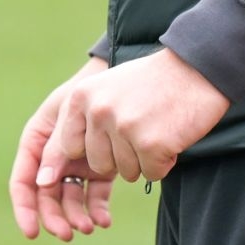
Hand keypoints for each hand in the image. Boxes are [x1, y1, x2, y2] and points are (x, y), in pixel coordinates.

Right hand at [11, 58, 115, 241]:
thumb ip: (57, 146)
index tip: (32, 232)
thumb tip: (43, 183)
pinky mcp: (98, 170)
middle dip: (55, 218)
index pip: (22, 182)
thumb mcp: (68, 113)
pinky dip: (97, 210)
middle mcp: (52, 158)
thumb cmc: (88, 91)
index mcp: (36, 143)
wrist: (122, 78)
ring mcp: (75, 165)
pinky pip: (93, 196)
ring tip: (90, 227)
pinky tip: (104, 220)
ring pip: (69, 200)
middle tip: (67, 234)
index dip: (25, 209)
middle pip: (46, 197)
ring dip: (76, 217)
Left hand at [37, 48, 229, 193]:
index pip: (69, 149)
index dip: (94, 149)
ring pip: (127, 172)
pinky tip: (173, 135)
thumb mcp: (108, 91)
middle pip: (99, 165)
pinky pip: (151, 174)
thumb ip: (82, 123)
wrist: (199, 68)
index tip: (114, 133)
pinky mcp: (151, 144)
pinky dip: (165, 162)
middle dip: (123, 156)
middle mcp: (98, 112)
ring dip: (146, 158)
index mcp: (81, 97)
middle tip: (144, 125)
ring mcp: (124, 128)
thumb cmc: (153, 83)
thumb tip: (46, 176)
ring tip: (159, 125)